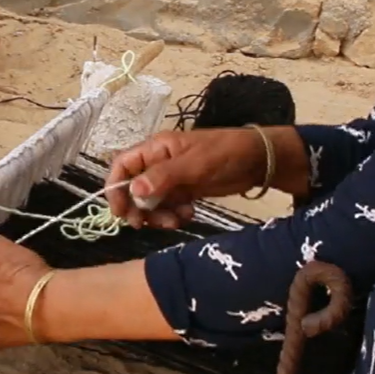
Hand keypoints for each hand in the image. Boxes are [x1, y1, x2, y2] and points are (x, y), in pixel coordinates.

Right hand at [105, 129, 270, 229]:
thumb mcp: (194, 164)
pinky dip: (173, 215)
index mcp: (156, 149)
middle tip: (144, 225)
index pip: (123, 165)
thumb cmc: (225, 153)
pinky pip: (169, 207)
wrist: (259, 161)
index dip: (116, 187)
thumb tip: (133, 191)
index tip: (120, 212)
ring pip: (151, 202)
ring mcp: (172, 179)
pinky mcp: (185, 192)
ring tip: (176, 220)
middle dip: (137, 208)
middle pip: (133, 188)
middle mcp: (159, 163)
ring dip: (158, 215)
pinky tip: (188, 215)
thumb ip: (163, 177)